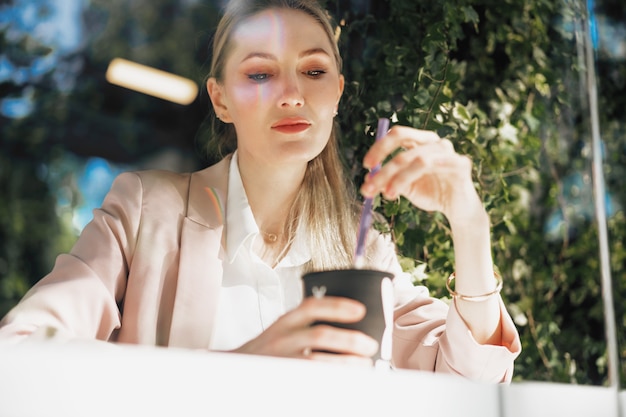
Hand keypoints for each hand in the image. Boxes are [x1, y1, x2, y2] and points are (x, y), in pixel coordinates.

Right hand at [232, 296, 378, 365]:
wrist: (234, 368)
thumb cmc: (264, 351)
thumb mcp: (282, 331)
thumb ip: (305, 326)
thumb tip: (345, 329)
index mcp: (285, 322)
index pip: (312, 306)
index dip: (337, 306)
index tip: (360, 310)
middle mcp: (281, 339)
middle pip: (320, 335)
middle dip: (350, 340)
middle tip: (369, 345)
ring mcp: (281, 360)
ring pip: (317, 362)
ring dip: (345, 364)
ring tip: (363, 365)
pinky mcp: (282, 377)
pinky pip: (310, 379)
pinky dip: (330, 379)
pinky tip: (343, 380)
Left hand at [360, 125, 483, 224]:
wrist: (458, 211)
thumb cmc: (432, 194)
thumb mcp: (405, 187)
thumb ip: (388, 180)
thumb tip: (366, 180)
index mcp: (421, 142)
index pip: (398, 134)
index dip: (379, 147)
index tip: (366, 165)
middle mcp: (435, 142)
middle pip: (405, 141)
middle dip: (385, 164)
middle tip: (370, 183)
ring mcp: (449, 152)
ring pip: (418, 158)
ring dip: (398, 177)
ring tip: (387, 195)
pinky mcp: (461, 165)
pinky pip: (438, 166)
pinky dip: (415, 177)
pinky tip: (402, 190)